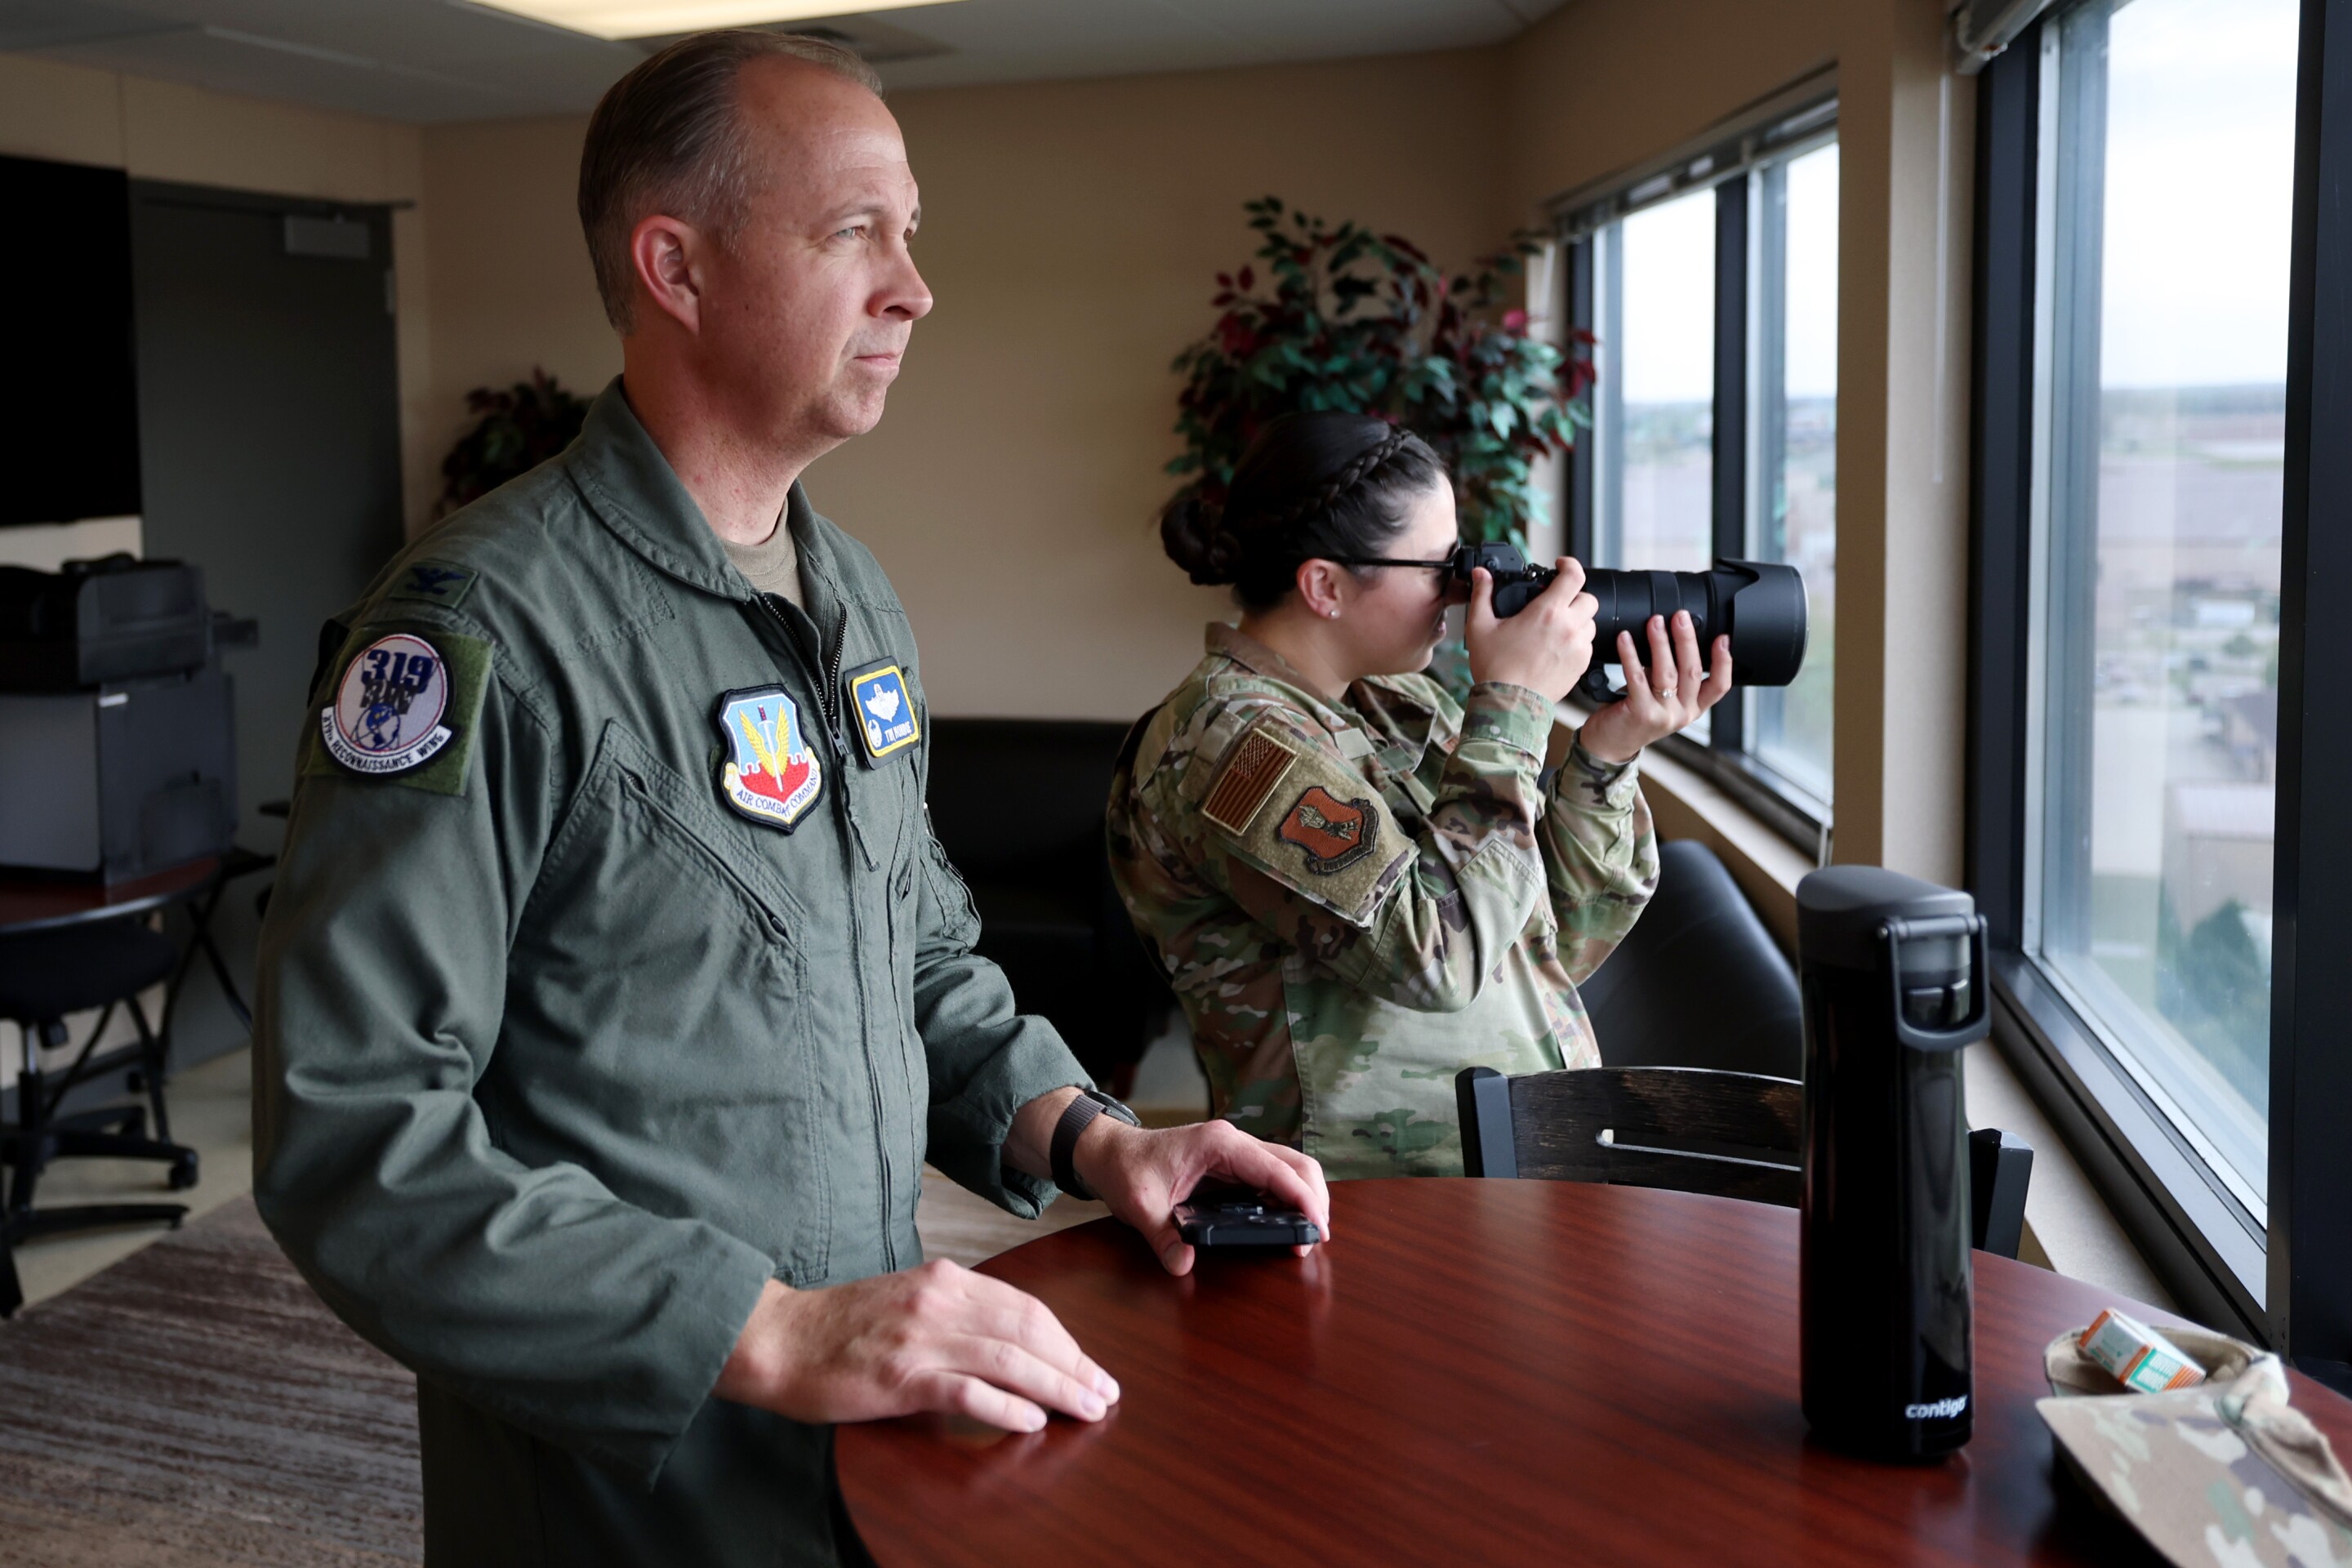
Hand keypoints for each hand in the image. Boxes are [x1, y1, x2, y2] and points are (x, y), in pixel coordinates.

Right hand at [713, 1264, 1119, 1433]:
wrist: (776, 1337)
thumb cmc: (839, 1326)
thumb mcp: (906, 1301)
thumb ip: (954, 1313)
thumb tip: (1007, 1343)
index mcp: (944, 1280)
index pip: (1024, 1308)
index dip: (1065, 1339)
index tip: (1091, 1365)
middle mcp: (939, 1302)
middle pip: (1028, 1331)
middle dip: (1074, 1363)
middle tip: (1106, 1392)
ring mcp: (920, 1339)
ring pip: (1009, 1359)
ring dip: (1057, 1386)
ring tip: (1088, 1409)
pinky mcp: (900, 1377)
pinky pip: (966, 1390)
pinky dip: (1005, 1406)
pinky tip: (1033, 1421)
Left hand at [1073, 1117, 1330, 1276]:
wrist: (1109, 1152)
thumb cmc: (1125, 1167)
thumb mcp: (1140, 1203)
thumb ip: (1162, 1234)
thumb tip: (1182, 1264)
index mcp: (1220, 1144)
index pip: (1277, 1169)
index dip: (1302, 1199)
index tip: (1317, 1228)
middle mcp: (1235, 1143)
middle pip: (1296, 1163)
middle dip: (1314, 1198)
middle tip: (1316, 1238)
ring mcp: (1237, 1153)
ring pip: (1289, 1169)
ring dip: (1305, 1199)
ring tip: (1307, 1235)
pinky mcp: (1234, 1167)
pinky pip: (1272, 1179)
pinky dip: (1288, 1200)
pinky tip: (1287, 1226)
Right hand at [1463, 557, 1598, 706]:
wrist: (1510, 705)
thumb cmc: (1496, 668)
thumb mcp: (1480, 627)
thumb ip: (1482, 596)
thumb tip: (1480, 575)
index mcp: (1547, 612)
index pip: (1574, 575)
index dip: (1570, 564)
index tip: (1561, 566)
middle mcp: (1569, 627)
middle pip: (1588, 598)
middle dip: (1574, 595)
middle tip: (1557, 602)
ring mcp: (1578, 648)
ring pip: (1590, 623)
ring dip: (1577, 620)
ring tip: (1556, 628)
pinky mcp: (1581, 665)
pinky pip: (1587, 645)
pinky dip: (1577, 642)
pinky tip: (1557, 648)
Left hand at [1577, 610, 1733, 762]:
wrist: (1609, 744)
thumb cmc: (1635, 715)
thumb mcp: (1662, 698)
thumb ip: (1671, 676)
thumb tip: (1672, 636)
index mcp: (1693, 708)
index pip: (1720, 686)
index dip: (1724, 662)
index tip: (1723, 637)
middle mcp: (1683, 713)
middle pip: (1692, 672)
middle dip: (1687, 640)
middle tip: (1681, 617)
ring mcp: (1663, 715)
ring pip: (1667, 673)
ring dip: (1661, 643)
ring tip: (1655, 622)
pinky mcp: (1641, 713)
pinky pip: (1637, 678)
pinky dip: (1631, 655)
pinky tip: (1625, 639)